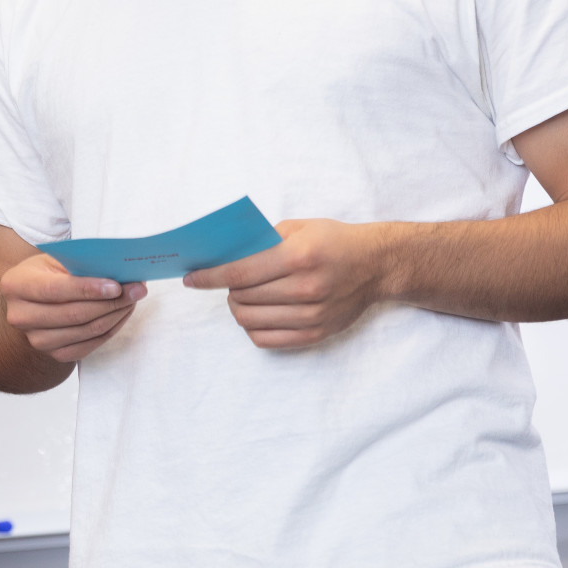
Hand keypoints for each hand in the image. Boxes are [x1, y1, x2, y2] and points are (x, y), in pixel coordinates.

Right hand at [0, 254, 146, 364]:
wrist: (31, 303)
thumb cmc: (46, 274)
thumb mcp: (53, 261)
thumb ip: (79, 263)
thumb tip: (119, 268)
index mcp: (15, 285)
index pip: (55, 290)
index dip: (87, 289)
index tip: (117, 285)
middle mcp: (21, 316)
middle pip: (74, 314)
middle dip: (111, 302)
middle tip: (137, 290)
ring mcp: (36, 340)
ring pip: (86, 331)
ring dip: (116, 315)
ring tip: (133, 299)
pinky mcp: (54, 355)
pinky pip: (90, 345)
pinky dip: (111, 329)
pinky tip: (122, 313)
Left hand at [185, 218, 392, 348]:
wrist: (377, 265)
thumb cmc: (334, 241)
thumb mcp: (298, 228)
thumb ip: (261, 241)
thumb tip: (222, 255)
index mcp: (298, 257)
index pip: (239, 274)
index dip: (209, 277)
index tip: (191, 279)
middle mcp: (304, 288)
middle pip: (242, 298)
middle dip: (226, 290)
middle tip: (229, 282)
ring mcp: (311, 315)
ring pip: (250, 321)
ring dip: (238, 308)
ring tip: (244, 297)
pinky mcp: (316, 333)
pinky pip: (267, 340)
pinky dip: (253, 328)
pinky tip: (257, 314)